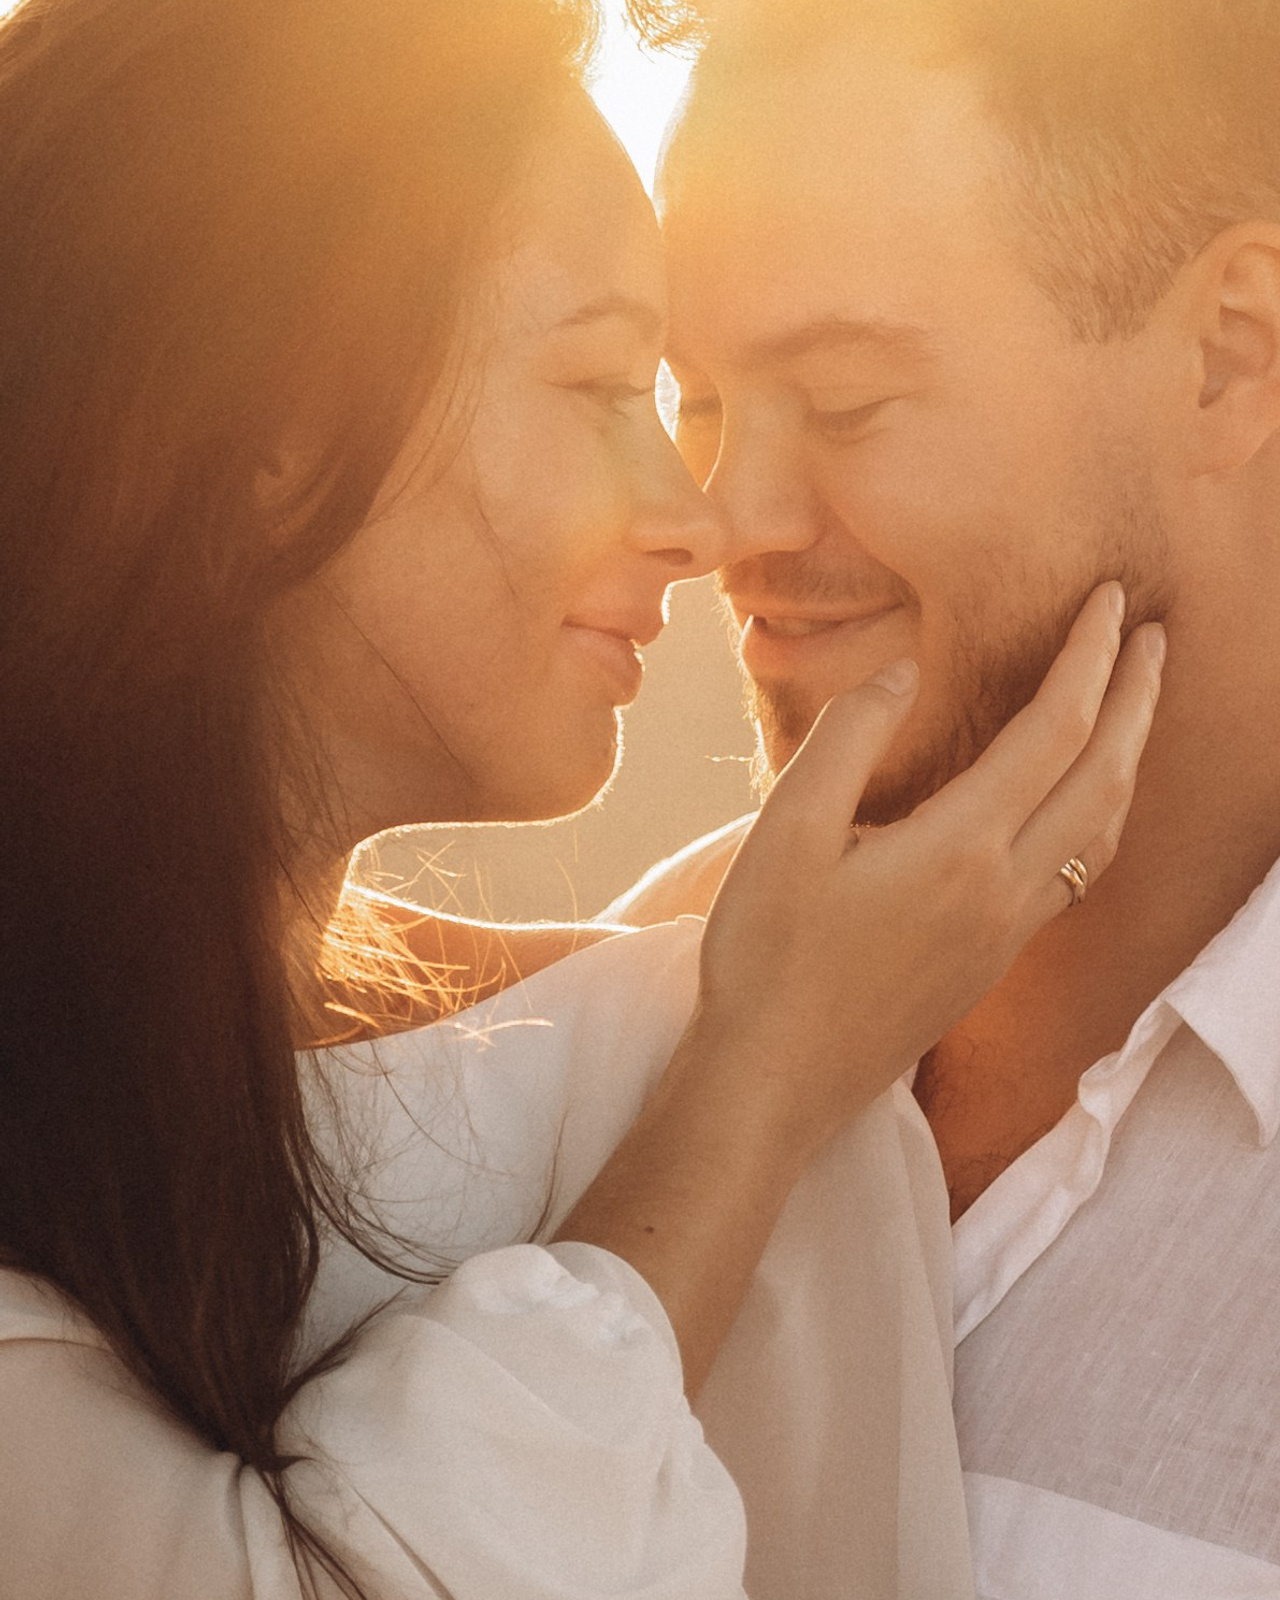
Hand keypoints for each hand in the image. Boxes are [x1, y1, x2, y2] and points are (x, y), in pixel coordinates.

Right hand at [556, 582, 1162, 1393]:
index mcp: (960, 847)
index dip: (1090, 656)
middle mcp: (1005, 889)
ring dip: (1131, 757)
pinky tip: (1085, 805)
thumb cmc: (769, 958)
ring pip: (1104, 829)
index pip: (1055, 729)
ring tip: (1137, 707)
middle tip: (1154, 633)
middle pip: (1104, 775)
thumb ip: (847, 738)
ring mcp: (1007, 932)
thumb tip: (901, 671)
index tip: (1108, 599)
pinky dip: (1104, 814)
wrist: (777, 1081)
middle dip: (1137, 697)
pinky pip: (1079, 872)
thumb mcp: (784, 834)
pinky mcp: (992, 961)